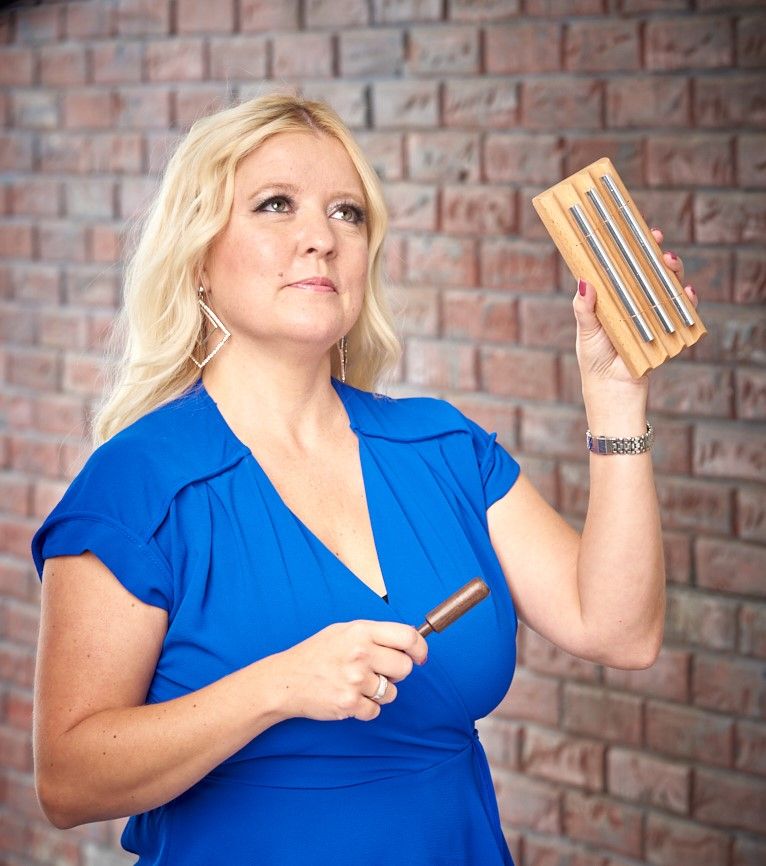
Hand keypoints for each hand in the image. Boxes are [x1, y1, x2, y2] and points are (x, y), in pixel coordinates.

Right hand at [272, 620, 427, 721]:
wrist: (285, 680)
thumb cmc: (316, 654)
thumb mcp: (343, 631)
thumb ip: (375, 634)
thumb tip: (409, 639)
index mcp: (361, 631)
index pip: (407, 636)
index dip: (420, 648)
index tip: (420, 656)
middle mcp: (360, 653)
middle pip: (405, 667)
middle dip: (397, 673)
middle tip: (380, 672)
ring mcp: (355, 680)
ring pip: (392, 692)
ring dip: (381, 692)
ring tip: (358, 684)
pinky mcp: (349, 704)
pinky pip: (376, 710)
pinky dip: (366, 708)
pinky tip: (350, 697)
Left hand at [573, 228, 697, 389]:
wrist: (612, 390)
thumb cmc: (594, 359)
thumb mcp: (586, 330)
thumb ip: (585, 308)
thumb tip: (584, 281)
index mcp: (614, 298)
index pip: (624, 267)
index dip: (630, 248)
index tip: (633, 230)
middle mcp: (635, 302)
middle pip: (649, 272)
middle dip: (655, 254)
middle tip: (656, 241)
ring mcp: (653, 314)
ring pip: (666, 286)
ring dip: (671, 271)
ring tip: (670, 263)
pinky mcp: (667, 329)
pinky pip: (681, 311)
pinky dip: (686, 300)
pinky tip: (685, 292)